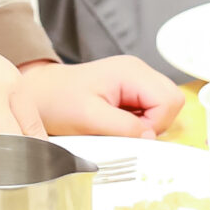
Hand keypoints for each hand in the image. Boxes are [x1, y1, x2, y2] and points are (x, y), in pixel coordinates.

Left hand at [16, 56, 185, 137]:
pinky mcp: (129, 91)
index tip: (133, 134)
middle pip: (172, 101)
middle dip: (155, 124)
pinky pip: (149, 111)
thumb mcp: (89, 118)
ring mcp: (134, 80)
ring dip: (146, 125)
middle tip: (127, 132)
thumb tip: (151, 137)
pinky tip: (116, 123)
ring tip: (116, 126)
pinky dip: (138, 123)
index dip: (156, 124)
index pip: (169, 100)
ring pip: (162, 108)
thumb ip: (124, 127)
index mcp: (131, 71)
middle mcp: (137, 71)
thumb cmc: (57, 101)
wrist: (37, 94)